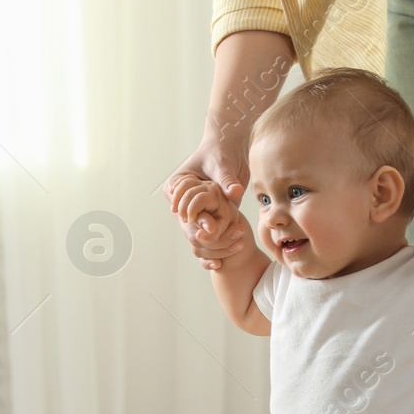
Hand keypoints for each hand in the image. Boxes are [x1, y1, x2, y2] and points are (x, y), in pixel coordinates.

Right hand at [165, 135, 250, 268]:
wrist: (231, 148)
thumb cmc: (221, 151)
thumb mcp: (222, 166)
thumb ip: (227, 181)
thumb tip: (235, 192)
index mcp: (178, 185)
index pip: (179, 206)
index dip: (192, 218)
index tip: (207, 228)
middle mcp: (184, 199)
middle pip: (187, 224)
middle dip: (202, 236)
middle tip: (218, 246)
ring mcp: (197, 209)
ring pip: (197, 233)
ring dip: (210, 245)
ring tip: (221, 257)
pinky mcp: (210, 216)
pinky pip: (207, 236)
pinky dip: (213, 249)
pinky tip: (218, 264)